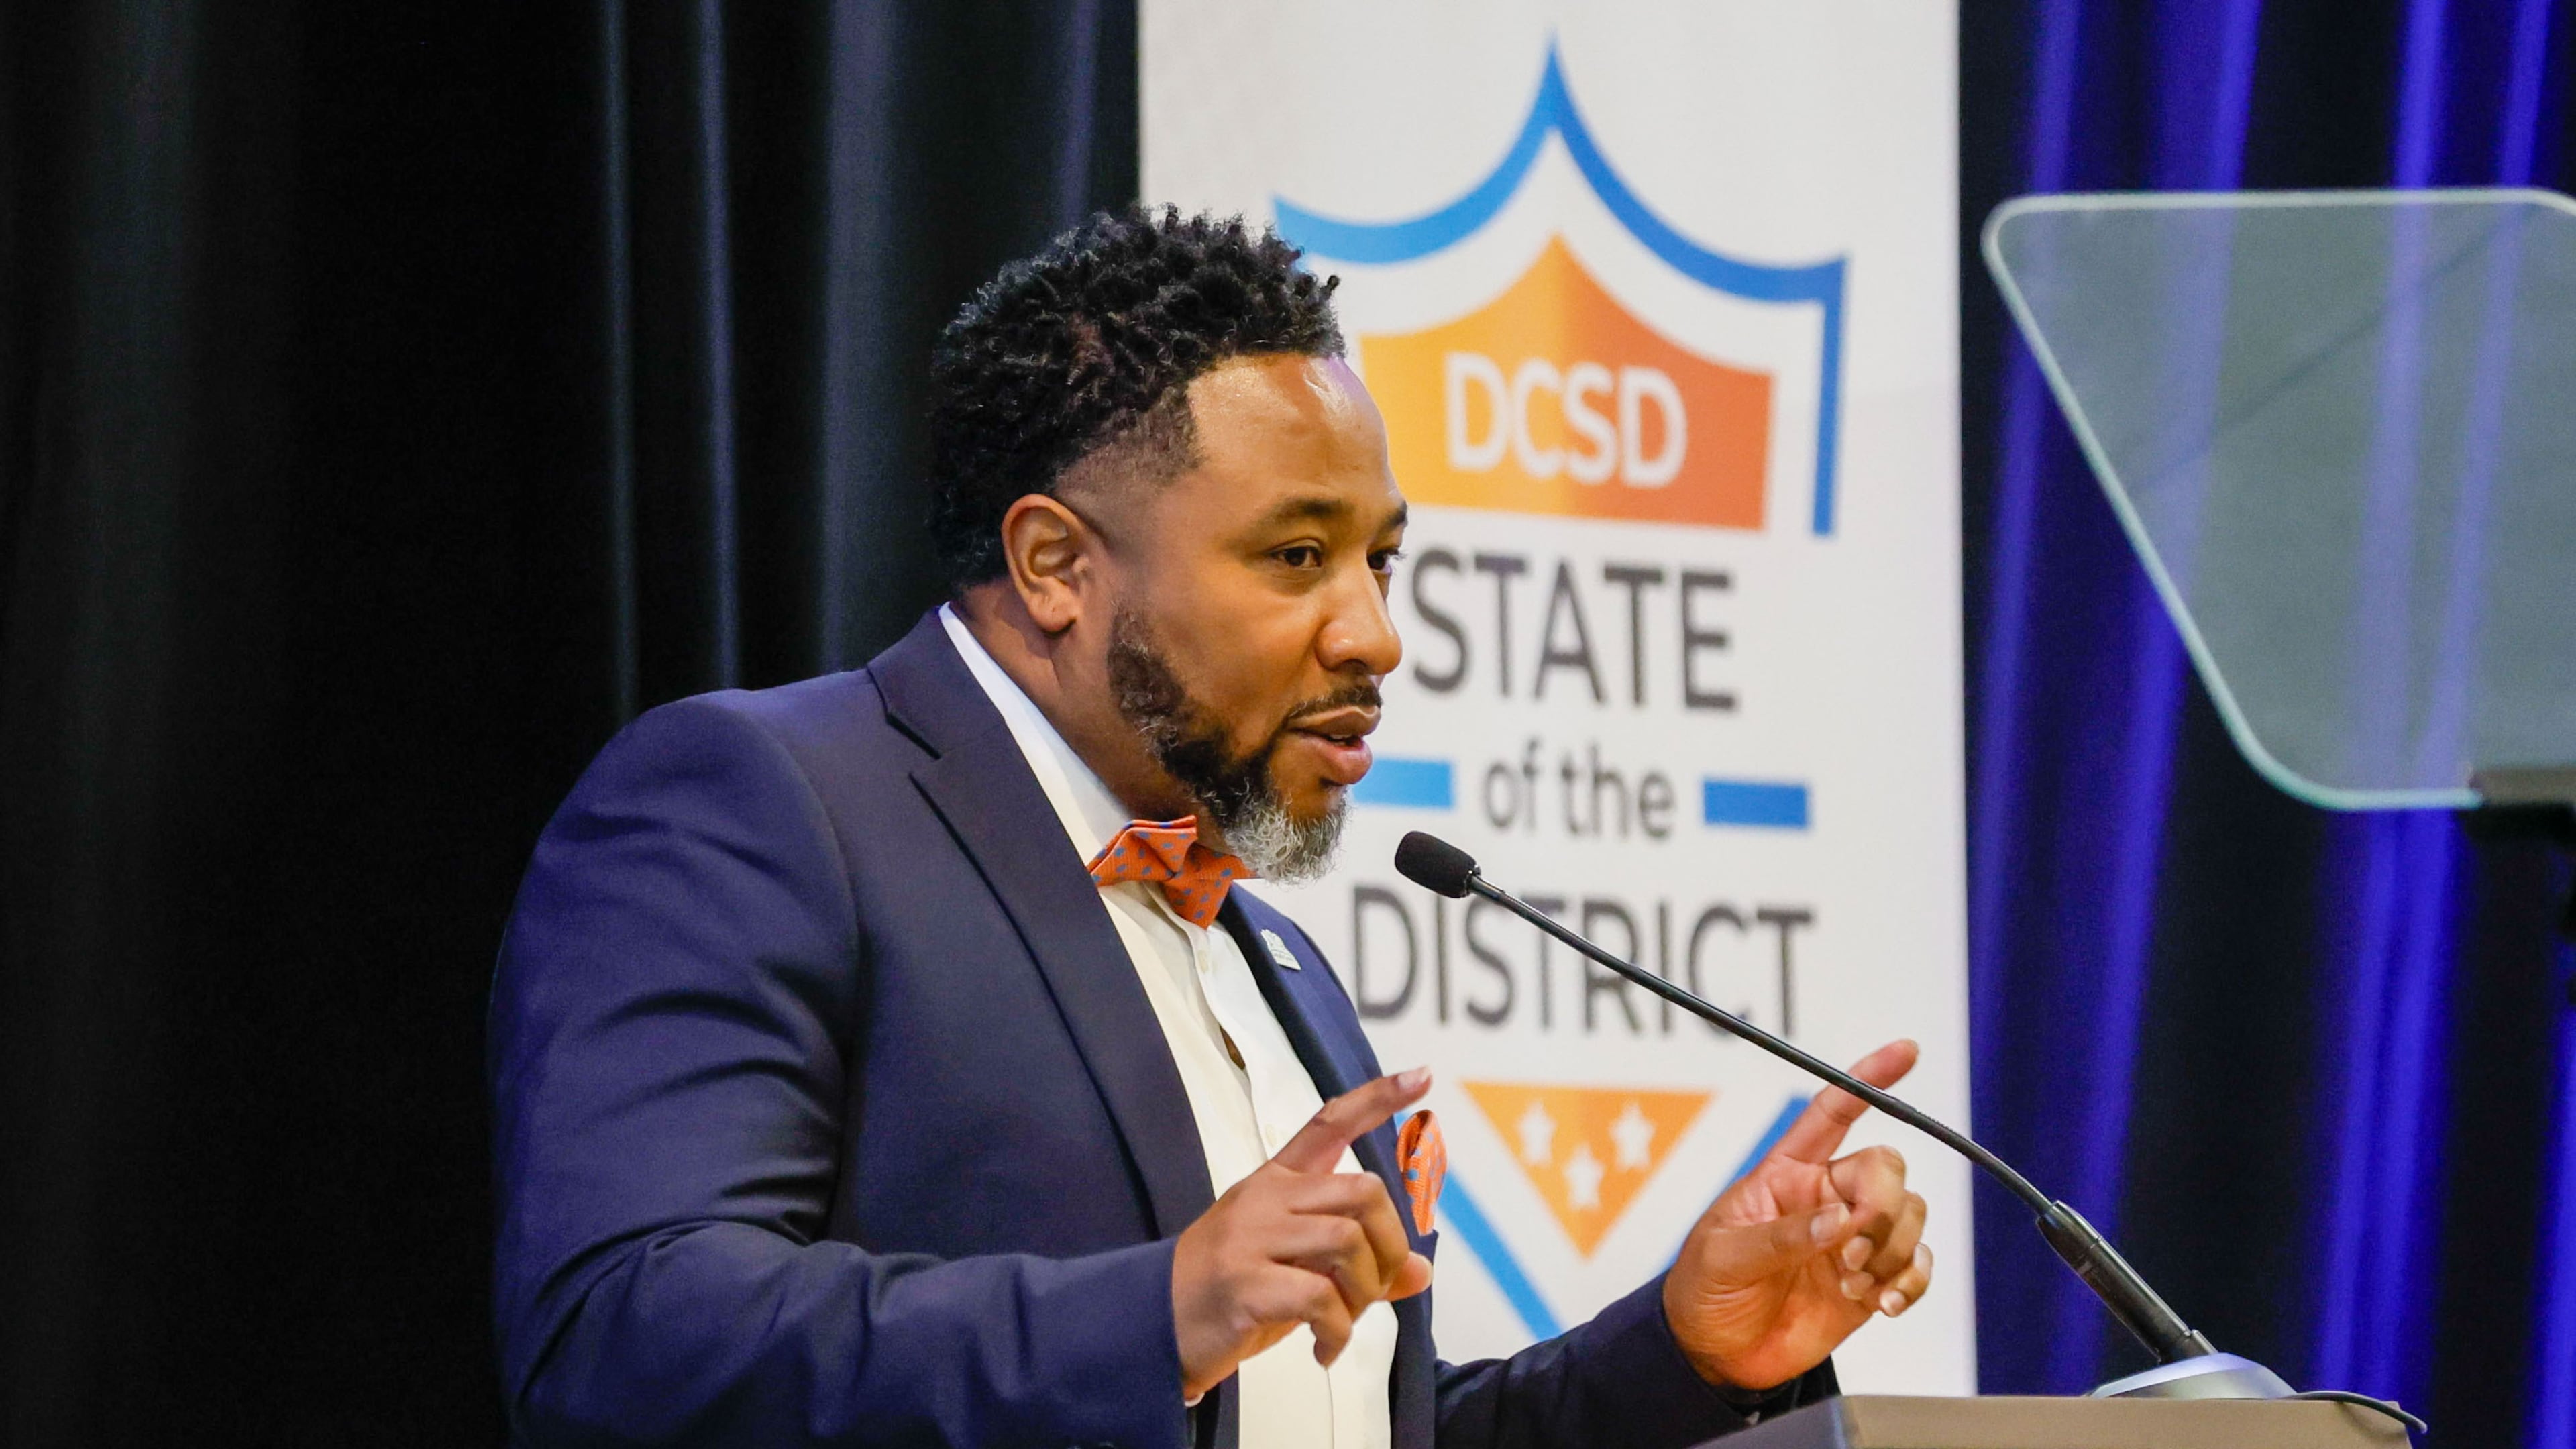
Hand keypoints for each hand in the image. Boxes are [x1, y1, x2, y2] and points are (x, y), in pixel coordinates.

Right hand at [1170, 1069, 1435, 1399]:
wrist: (1151, 1326)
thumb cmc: (1228, 1294)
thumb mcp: (1294, 1270)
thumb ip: (1355, 1265)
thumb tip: (1420, 1272)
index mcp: (1275, 1183)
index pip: (1329, 1124)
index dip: (1377, 1099)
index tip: (1421, 1077)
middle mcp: (1265, 1199)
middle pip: (1362, 1191)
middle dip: (1390, 1244)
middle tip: (1377, 1285)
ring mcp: (1251, 1239)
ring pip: (1347, 1241)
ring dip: (1364, 1293)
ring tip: (1342, 1322)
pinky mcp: (1244, 1283)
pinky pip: (1321, 1298)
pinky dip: (1337, 1332)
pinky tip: (1325, 1349)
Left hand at [1662, 1040, 1933, 1391]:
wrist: (1715, 1353)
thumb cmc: (1706, 1289)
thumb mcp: (1725, 1256)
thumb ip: (1781, 1237)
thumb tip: (1839, 1222)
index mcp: (1787, 1173)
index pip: (1833, 1112)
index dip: (1868, 1079)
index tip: (1906, 1052)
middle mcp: (1827, 1196)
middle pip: (1887, 1167)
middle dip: (1881, 1206)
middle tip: (1850, 1252)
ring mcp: (1853, 1239)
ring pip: (1910, 1214)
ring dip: (1893, 1250)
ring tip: (1853, 1285)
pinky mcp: (1871, 1281)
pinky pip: (1917, 1264)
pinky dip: (1912, 1282)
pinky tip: (1883, 1304)